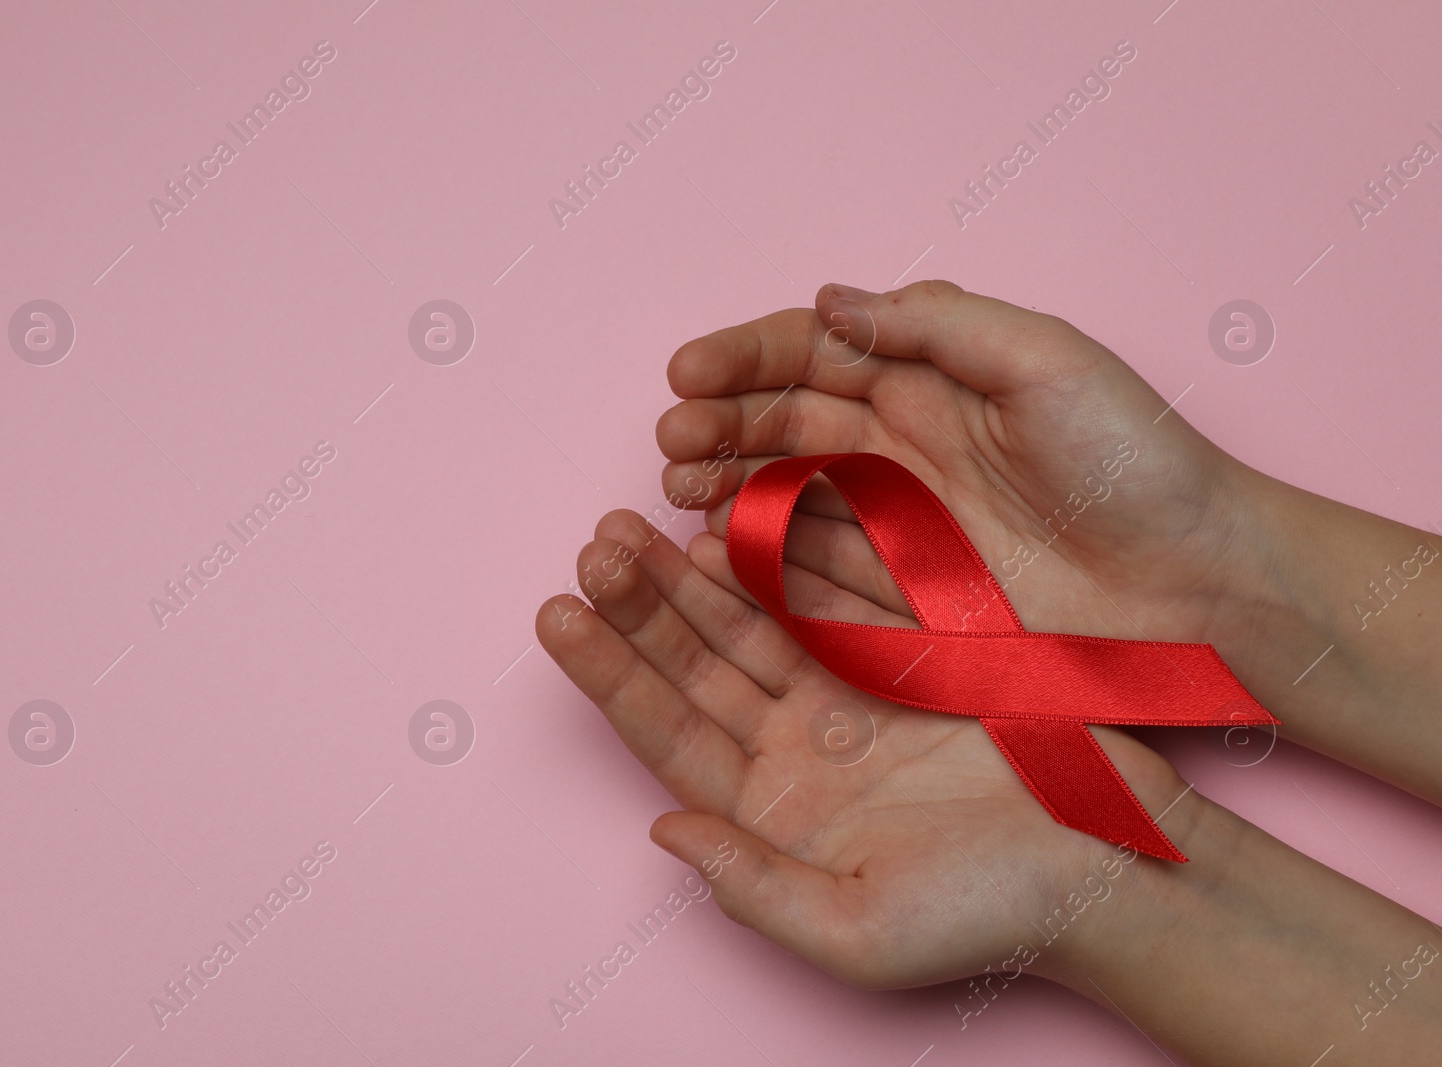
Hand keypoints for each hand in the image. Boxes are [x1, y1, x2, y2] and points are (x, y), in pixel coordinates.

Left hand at [534, 507, 1188, 991]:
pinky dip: (785, 557)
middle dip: (642, 603)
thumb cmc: (987, 915)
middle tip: (594, 540)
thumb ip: (750, 886)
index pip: (667, 731)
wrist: (1112, 867)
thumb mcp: (856, 930)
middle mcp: (798, 747)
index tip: (554, 612)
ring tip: (638, 519)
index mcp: (772, 810)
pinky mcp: (904, 656)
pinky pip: (829, 595)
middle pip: (697, 664)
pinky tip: (734, 517)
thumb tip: (662, 833)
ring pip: (751, 621)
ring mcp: (849, 697)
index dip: (608, 673)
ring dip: (694, 573)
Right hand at [658, 278, 1441, 805]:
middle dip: (718, 422)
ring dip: (722, 484)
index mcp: (933, 378)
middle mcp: (902, 444)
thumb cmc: (1134, 461)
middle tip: (670, 439)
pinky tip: (713, 547)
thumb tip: (826, 301)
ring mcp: (897, 523)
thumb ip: (934, 324)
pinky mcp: (901, 595)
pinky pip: (811, 568)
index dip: (746, 356)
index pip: (816, 353)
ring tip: (676, 486)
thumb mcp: (1044, 360)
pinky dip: (756, 557)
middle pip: (783, 423)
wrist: (1199, 586)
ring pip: (783, 492)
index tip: (688, 372)